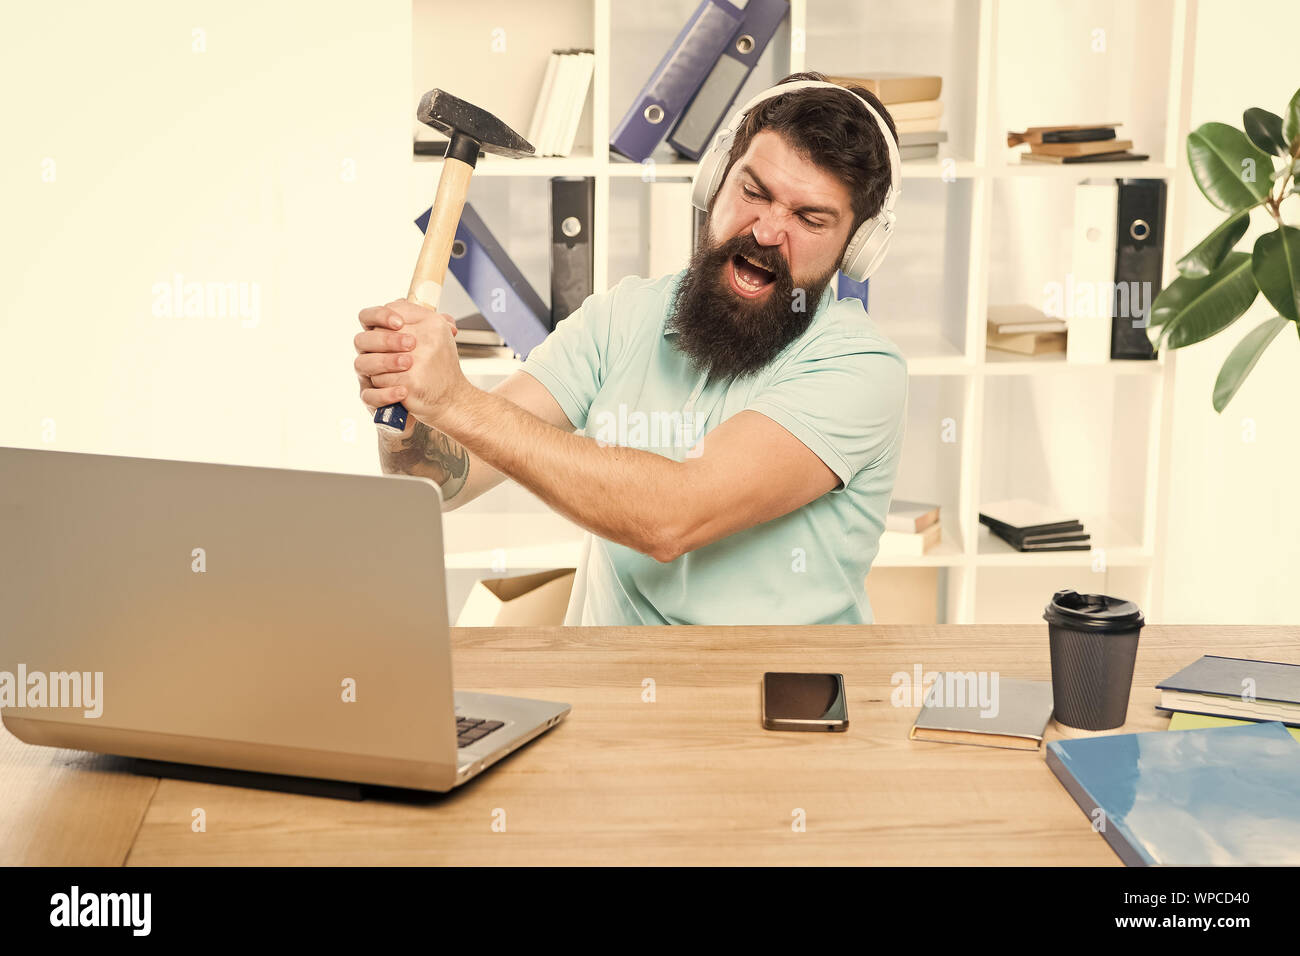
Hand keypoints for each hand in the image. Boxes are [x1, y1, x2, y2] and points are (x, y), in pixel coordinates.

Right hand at [353, 299, 464, 432]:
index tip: (400, 322)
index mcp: (382, 334)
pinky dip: (385, 393)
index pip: (368, 317)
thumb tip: (447, 322)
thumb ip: (437, 326)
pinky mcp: (372, 397)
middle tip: (411, 344)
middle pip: (362, 340)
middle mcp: (371, 354)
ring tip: (408, 364)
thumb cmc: (432, 365)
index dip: (379, 316)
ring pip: (361, 364)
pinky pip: (368, 396)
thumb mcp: (437, 341)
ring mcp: (369, 375)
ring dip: (385, 362)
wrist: (440, 397)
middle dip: (386, 340)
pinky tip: (403, 391)